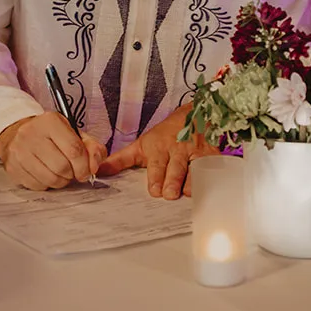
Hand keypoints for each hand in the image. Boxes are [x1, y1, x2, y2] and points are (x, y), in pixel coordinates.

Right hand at [0, 113, 107, 190]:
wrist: (15, 134)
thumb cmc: (49, 135)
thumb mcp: (73, 133)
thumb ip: (92, 148)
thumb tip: (94, 167)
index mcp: (50, 121)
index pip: (74, 149)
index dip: (85, 165)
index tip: (87, 170)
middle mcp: (31, 134)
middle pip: (63, 167)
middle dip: (72, 174)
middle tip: (72, 171)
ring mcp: (19, 151)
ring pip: (51, 179)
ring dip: (61, 181)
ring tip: (59, 172)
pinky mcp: (13, 167)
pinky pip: (38, 186)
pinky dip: (46, 184)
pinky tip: (45, 173)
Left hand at [98, 107, 217, 198]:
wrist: (192, 116)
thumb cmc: (163, 136)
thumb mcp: (141, 145)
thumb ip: (120, 160)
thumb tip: (97, 171)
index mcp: (159, 148)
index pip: (157, 164)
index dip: (156, 176)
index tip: (154, 190)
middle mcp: (178, 149)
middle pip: (176, 168)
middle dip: (173, 181)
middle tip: (170, 194)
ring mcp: (196, 153)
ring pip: (195, 169)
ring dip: (192, 181)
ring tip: (188, 192)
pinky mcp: (212, 156)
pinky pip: (213, 168)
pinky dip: (212, 177)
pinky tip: (210, 186)